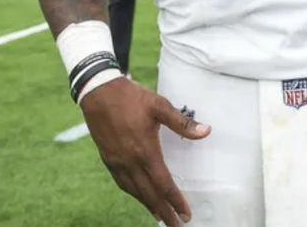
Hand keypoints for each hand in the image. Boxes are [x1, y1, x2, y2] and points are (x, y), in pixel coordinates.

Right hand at [81, 77, 210, 225]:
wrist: (99, 92)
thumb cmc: (131, 97)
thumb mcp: (160, 105)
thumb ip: (183, 122)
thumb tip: (206, 131)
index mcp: (145, 151)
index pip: (164, 184)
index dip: (176, 201)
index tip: (186, 214)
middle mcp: (130, 162)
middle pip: (150, 194)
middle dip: (164, 212)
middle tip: (176, 225)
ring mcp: (117, 162)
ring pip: (135, 191)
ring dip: (148, 206)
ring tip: (159, 216)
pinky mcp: (108, 159)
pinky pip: (122, 183)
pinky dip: (133, 193)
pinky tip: (138, 195)